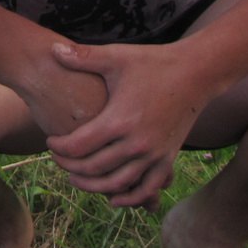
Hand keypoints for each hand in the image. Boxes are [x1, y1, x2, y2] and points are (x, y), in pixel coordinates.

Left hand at [45, 41, 211, 209]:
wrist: (197, 73)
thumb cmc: (153, 62)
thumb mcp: (116, 57)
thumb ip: (83, 56)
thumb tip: (53, 49)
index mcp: (119, 120)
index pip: (78, 146)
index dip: (59, 148)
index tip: (50, 141)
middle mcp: (137, 143)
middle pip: (93, 168)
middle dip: (70, 167)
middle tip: (57, 159)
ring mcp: (154, 155)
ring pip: (117, 184)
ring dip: (93, 186)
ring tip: (76, 178)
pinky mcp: (168, 159)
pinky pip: (147, 189)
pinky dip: (129, 198)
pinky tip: (113, 197)